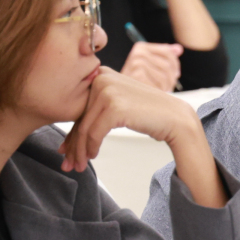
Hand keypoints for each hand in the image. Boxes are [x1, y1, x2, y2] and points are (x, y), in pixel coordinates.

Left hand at [61, 68, 199, 172]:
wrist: (175, 118)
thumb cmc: (149, 113)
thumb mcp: (119, 104)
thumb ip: (98, 109)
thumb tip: (73, 133)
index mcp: (101, 73)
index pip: (79, 107)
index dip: (71, 131)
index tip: (64, 150)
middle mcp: (101, 78)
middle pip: (79, 117)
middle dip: (73, 144)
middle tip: (67, 163)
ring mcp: (107, 91)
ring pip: (84, 127)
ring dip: (80, 150)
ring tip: (78, 166)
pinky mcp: (113, 107)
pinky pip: (94, 133)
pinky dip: (91, 148)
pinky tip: (92, 156)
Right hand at [120, 40, 182, 91]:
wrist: (118, 94)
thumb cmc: (136, 81)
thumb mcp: (149, 64)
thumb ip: (164, 55)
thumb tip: (179, 49)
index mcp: (141, 47)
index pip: (168, 53)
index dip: (175, 65)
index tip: (176, 75)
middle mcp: (138, 53)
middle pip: (168, 65)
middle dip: (172, 78)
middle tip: (170, 86)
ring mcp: (136, 64)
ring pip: (164, 77)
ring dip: (167, 87)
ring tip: (162, 91)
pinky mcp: (136, 77)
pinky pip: (157, 85)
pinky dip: (159, 93)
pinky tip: (154, 95)